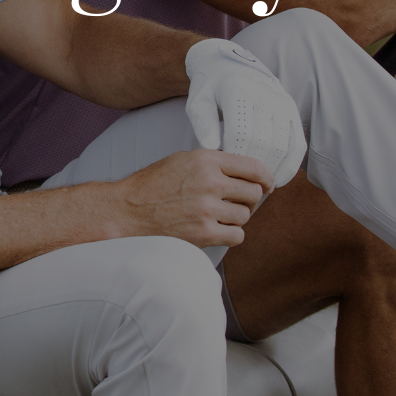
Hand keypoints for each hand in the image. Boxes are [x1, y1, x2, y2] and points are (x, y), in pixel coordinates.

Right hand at [113, 147, 271, 248]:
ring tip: (219, 216)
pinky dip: (231, 234)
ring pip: (245, 216)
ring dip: (236, 218)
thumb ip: (212, 163)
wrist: (127, 211)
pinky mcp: (204, 233)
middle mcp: (209, 182)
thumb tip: (244, 171)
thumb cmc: (152, 186)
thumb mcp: (182, 160)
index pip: (252, 167)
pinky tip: (218, 229)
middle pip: (253, 193)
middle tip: (236, 202)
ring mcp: (207, 209)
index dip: (266, 177)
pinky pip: (237, 235)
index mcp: (205, 160)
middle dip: (248, 199)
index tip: (268, 185)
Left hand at [183, 37, 306, 186]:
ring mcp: (282, 102)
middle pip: (262, 141)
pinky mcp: (292, 110)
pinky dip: (290, 165)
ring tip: (256, 188)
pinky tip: (278, 180)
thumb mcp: (197, 99)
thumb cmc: (210, 87)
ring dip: (271, 170)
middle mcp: (264, 94)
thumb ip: (202, 122)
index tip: (224, 173)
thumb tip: (211, 149)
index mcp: (238, 89)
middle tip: (239, 186)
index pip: (240, 131)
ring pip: (282, 145)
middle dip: (251, 168)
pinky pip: (297, 144)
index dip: (233, 156)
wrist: (228, 62)